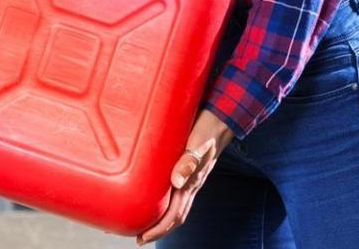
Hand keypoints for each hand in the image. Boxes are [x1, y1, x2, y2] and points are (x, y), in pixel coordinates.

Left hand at [137, 109, 234, 245]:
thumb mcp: (199, 143)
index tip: (143, 238)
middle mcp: (190, 185)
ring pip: (175, 207)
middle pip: (174, 216)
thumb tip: (176, 181)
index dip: (159, 229)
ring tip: (142, 223)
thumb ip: (189, 161)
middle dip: (157, 230)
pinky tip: (152, 197)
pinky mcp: (186, 170)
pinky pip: (174, 193)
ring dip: (159, 219)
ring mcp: (189, 179)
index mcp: (192, 183)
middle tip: (138, 238)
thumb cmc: (208, 130)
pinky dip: (163, 202)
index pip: (175, 214)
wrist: (220, 120)